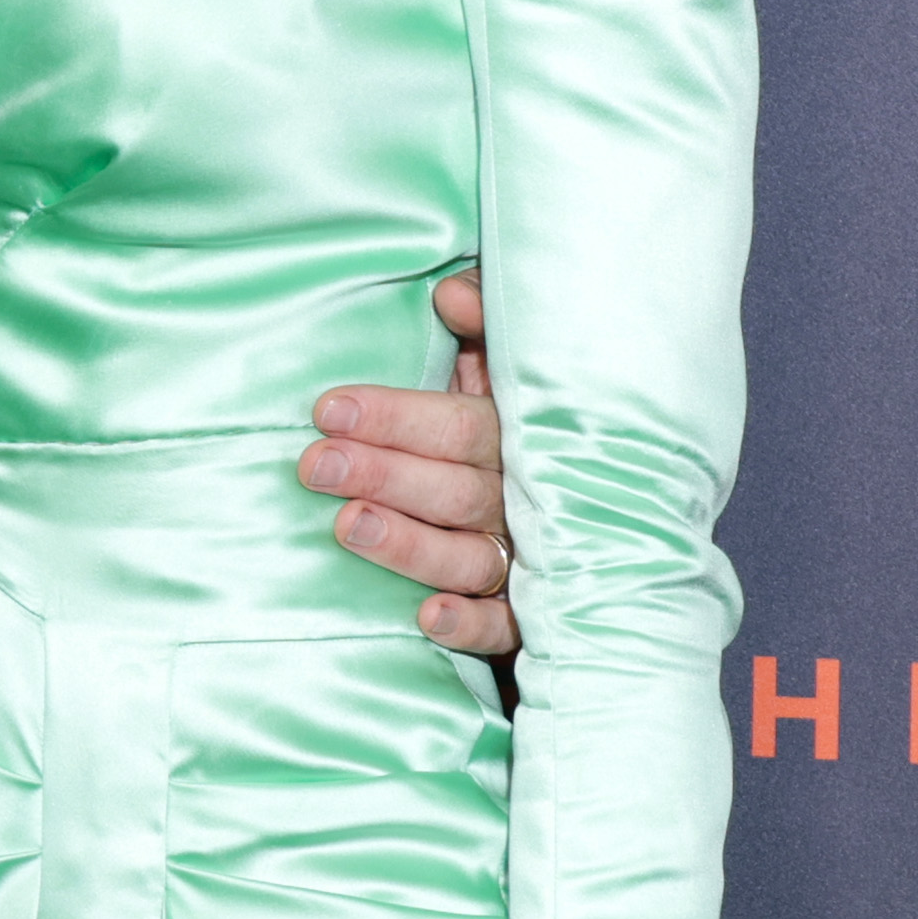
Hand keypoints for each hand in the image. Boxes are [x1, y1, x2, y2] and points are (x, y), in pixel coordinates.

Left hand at [304, 267, 512, 658]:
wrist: (603, 493)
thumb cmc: (519, 422)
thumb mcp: (504, 365)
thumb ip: (484, 326)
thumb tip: (450, 292)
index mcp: (522, 434)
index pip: (459, 426)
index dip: (396, 417)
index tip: (328, 408)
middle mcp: (530, 497)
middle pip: (454, 490)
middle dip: (383, 475)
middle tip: (314, 464)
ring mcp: (533, 558)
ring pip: (470, 556)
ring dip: (411, 546)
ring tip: (348, 527)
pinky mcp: (529, 612)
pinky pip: (507, 625)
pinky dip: (472, 623)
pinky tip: (427, 617)